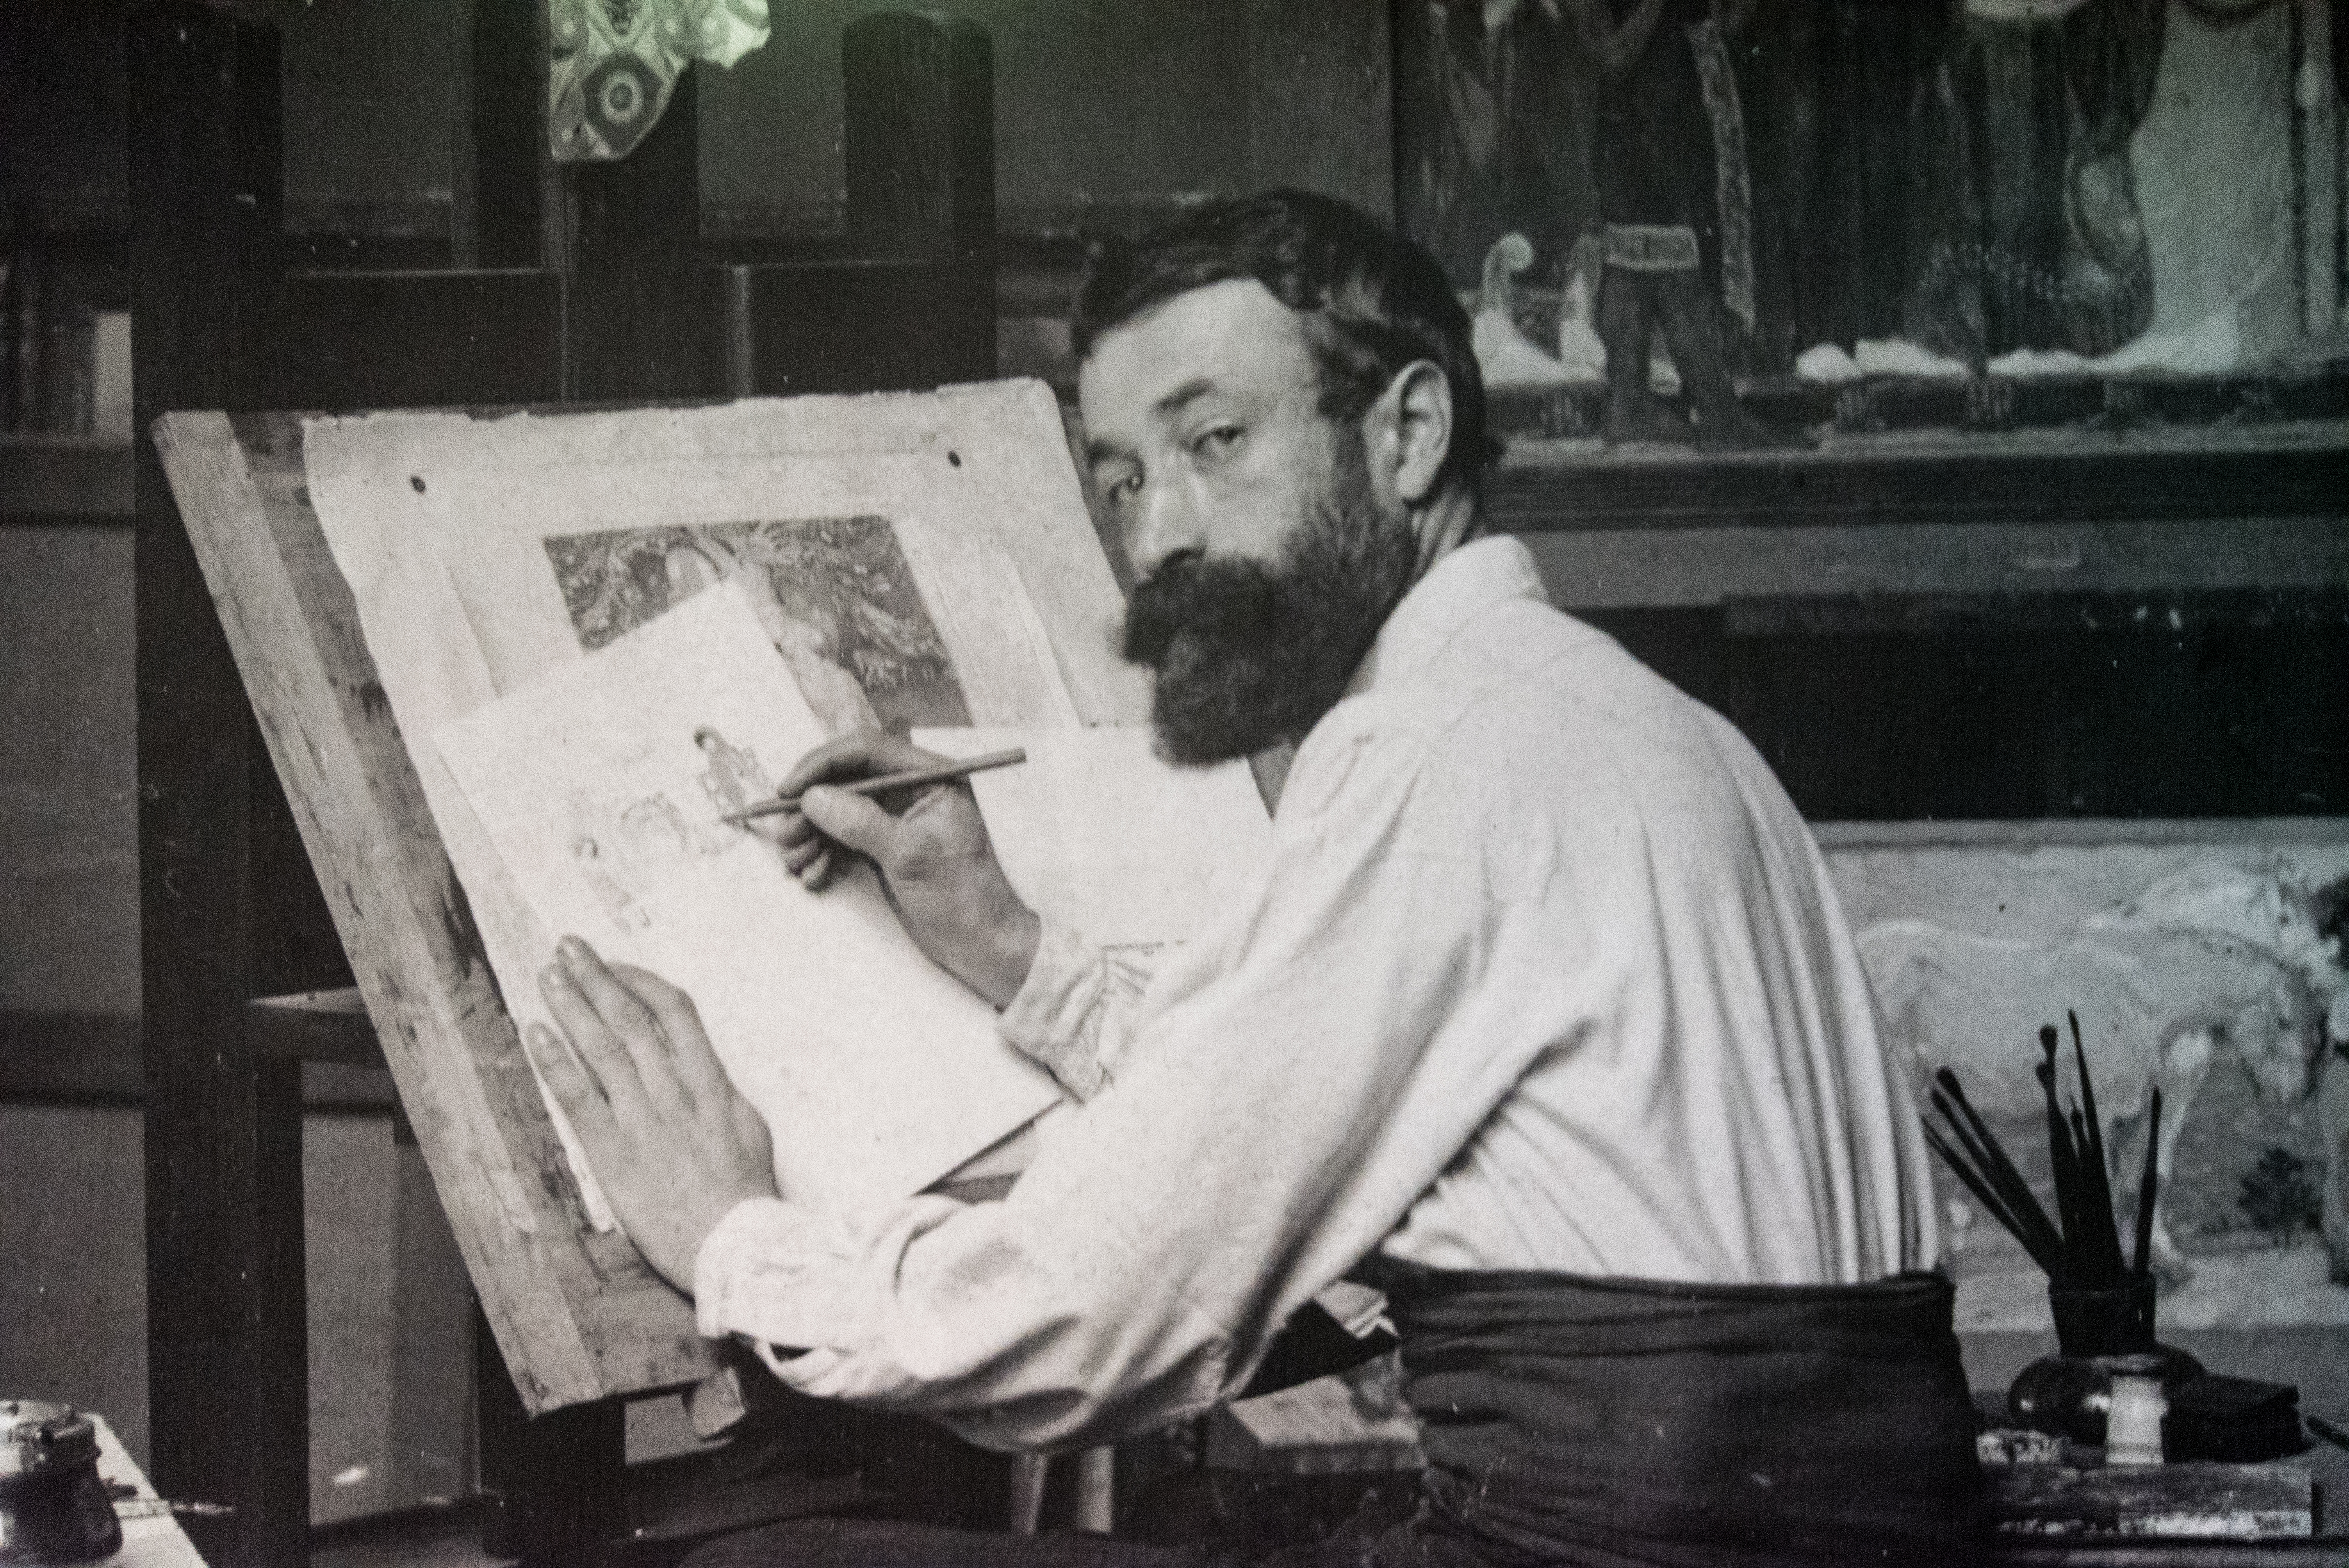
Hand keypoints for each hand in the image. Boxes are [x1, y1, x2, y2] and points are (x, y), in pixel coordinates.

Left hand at [528, 937, 777, 1289]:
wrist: (737, 1247)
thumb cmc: (747, 1195)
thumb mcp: (749, 1131)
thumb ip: (722, 1096)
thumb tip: (705, 1072)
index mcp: (712, 1085)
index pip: (676, 1014)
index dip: (642, 983)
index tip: (617, 965)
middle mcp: (676, 1093)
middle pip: (633, 1019)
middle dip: (598, 978)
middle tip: (569, 948)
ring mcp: (645, 1121)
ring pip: (604, 1048)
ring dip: (574, 1006)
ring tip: (549, 975)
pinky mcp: (616, 1154)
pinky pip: (581, 1098)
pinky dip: (557, 1062)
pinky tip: (537, 1033)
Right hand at [755, 729, 1040, 1008]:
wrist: (983, 943)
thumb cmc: (962, 895)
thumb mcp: (909, 855)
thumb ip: (860, 822)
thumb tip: (813, 798)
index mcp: (931, 776)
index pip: (866, 750)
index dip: (821, 765)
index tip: (788, 791)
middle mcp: (913, 790)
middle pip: (847, 779)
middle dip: (813, 807)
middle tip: (785, 836)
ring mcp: (899, 819)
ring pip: (841, 811)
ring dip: (813, 834)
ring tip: (796, 862)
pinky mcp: (888, 846)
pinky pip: (846, 838)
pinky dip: (825, 853)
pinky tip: (814, 875)